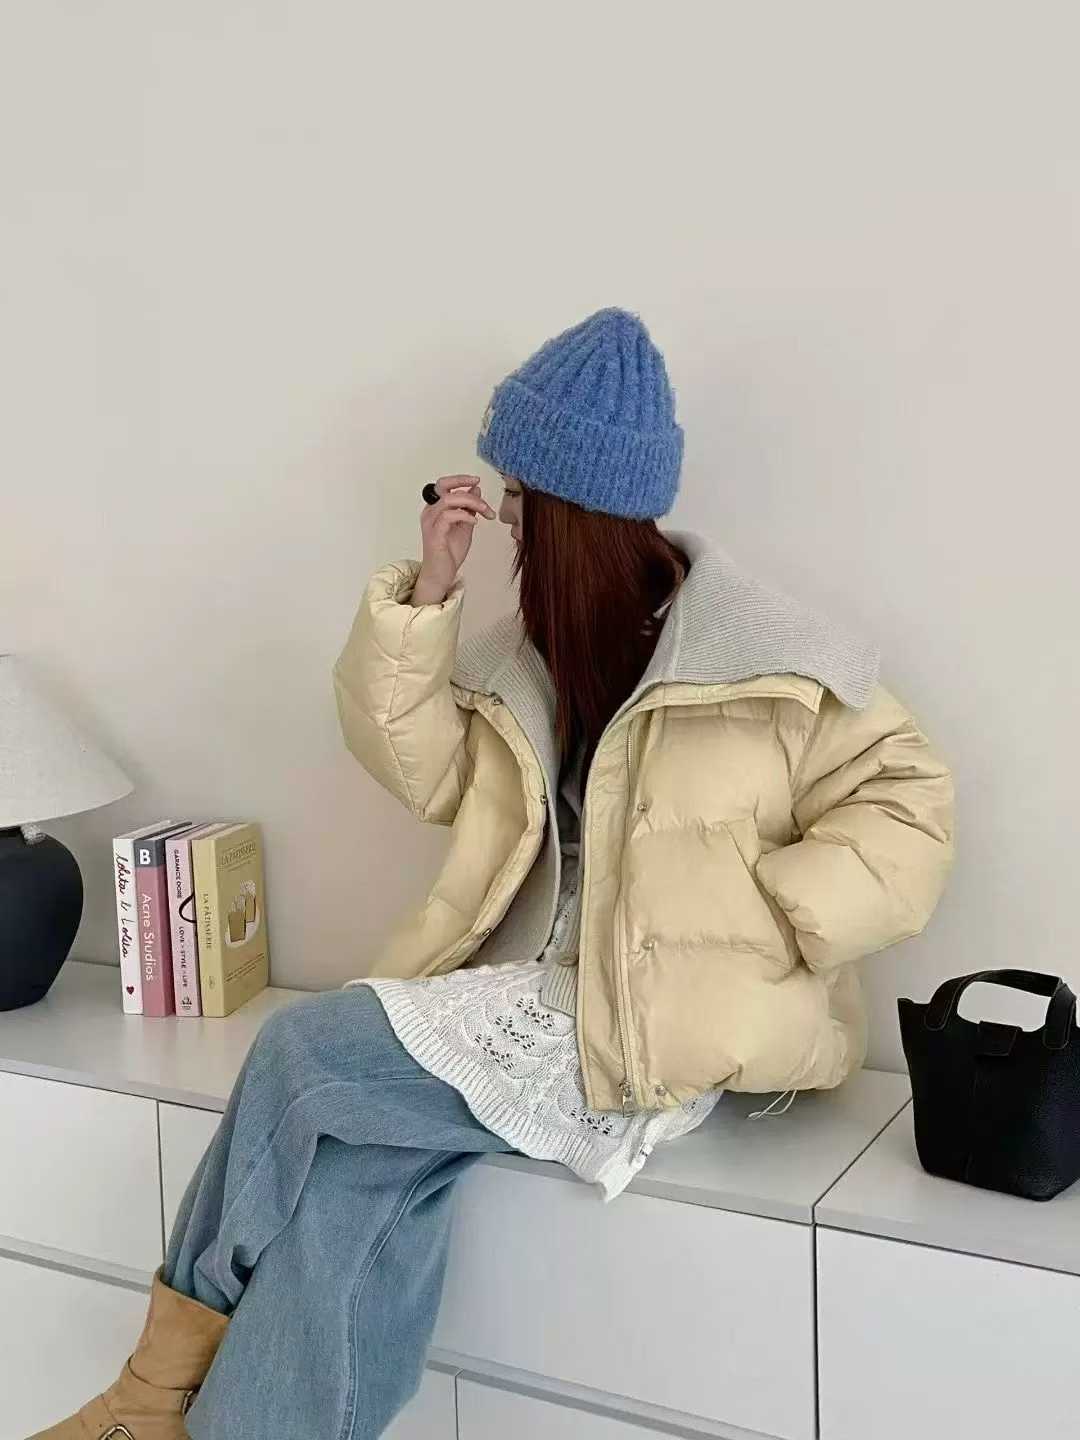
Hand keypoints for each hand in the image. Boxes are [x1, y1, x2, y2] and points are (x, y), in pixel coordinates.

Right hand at [413, 474, 494, 603]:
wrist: (441, 574)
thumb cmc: (450, 552)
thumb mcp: (465, 526)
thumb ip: (469, 509)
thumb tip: (475, 490)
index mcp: (436, 509)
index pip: (444, 485)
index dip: (460, 479)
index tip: (477, 481)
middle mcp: (430, 512)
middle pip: (444, 487)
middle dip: (465, 486)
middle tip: (483, 498)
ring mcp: (431, 522)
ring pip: (448, 500)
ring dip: (471, 502)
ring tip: (484, 512)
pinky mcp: (434, 534)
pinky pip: (448, 516)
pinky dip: (464, 515)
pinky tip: (475, 522)